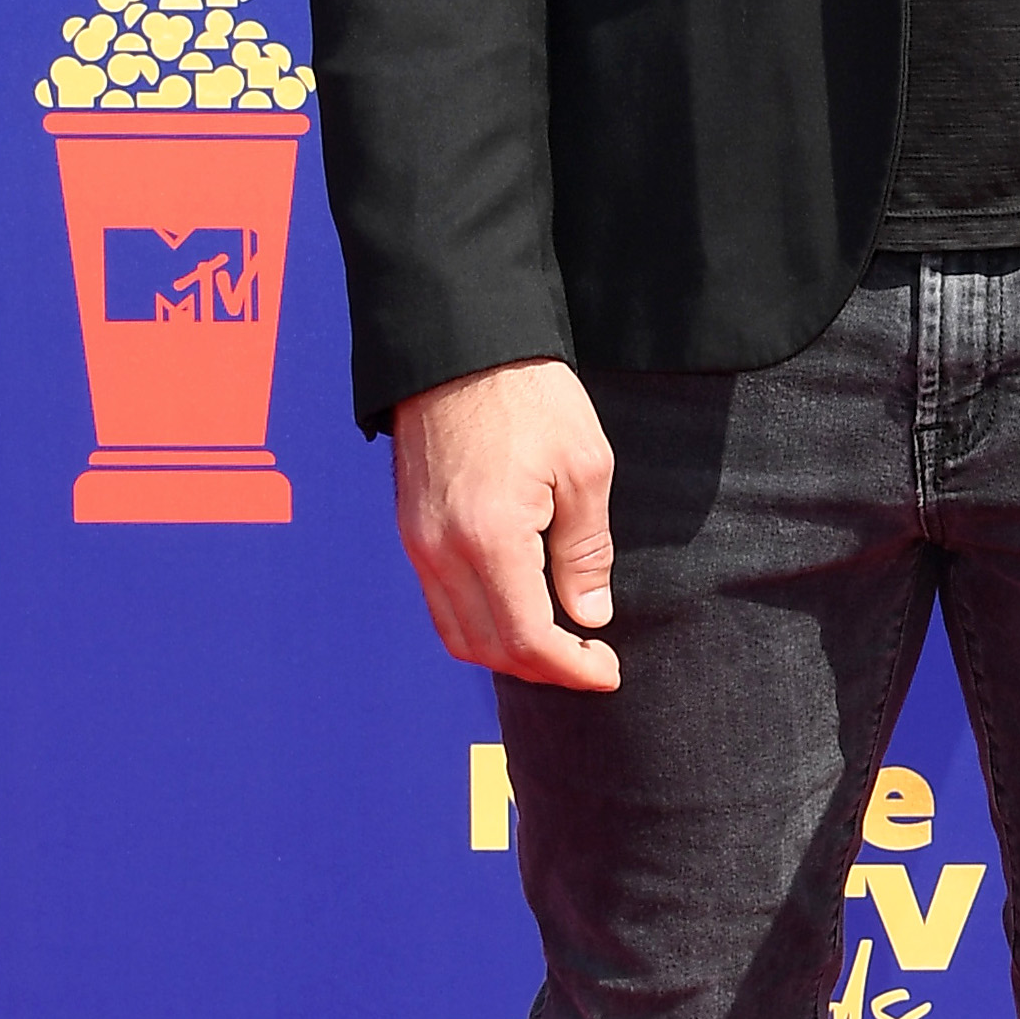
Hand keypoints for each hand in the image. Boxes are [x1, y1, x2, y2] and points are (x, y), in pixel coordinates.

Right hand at [391, 358, 620, 688]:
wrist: (460, 347)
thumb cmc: (529, 396)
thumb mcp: (585, 466)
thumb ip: (587, 550)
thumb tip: (590, 616)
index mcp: (489, 537)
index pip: (528, 639)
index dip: (572, 669)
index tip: (609, 671)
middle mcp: (441, 551)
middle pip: (490, 648)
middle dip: (545, 669)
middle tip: (592, 661)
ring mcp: (418, 544)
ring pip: (458, 634)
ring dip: (509, 653)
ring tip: (560, 644)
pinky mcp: (410, 531)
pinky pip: (440, 603)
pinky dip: (480, 625)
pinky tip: (520, 610)